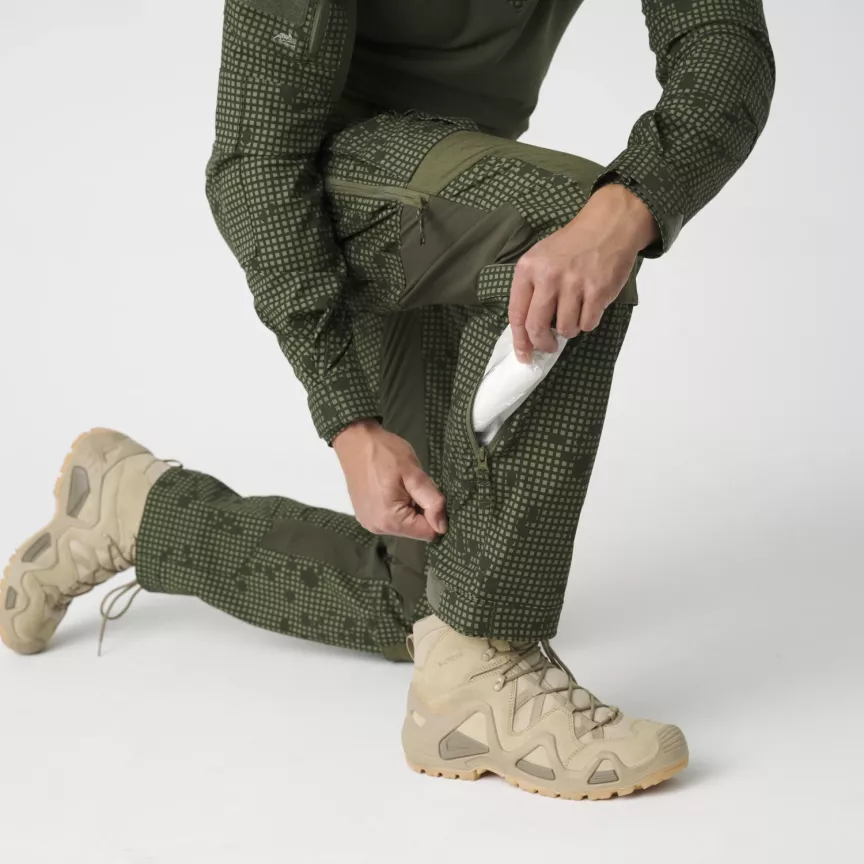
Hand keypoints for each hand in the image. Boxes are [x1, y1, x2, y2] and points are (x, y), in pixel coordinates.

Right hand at [333, 419, 447, 541]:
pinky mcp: (365, 516)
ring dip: (409, 508)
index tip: (427, 492)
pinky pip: (391, 519)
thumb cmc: (385, 452)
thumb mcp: (414, 473)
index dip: (435, 513)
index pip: (428, 533)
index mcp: (391, 521)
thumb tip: (442, 527)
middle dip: (420, 510)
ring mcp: (369, 523)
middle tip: (410, 485)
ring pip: (404, 525)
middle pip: (415, 530)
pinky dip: (396, 507)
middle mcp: (378, 528)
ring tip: (399, 485)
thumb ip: (432, 501)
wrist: (355, 440)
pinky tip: (390, 489)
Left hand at [509, 183, 657, 361]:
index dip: (519, 340)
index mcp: (528, 269)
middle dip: (543, 343)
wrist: (608, 225)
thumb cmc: (572, 245)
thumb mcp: (541, 258)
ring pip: (565, 329)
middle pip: (537, 327)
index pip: (517, 314)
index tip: (523, 355)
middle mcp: (548, 277)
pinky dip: (588, 322)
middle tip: (549, 346)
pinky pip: (588, 323)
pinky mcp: (597, 291)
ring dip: (570, 330)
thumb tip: (527, 330)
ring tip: (575, 314)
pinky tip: (590, 306)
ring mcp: (573, 284)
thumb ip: (531, 290)